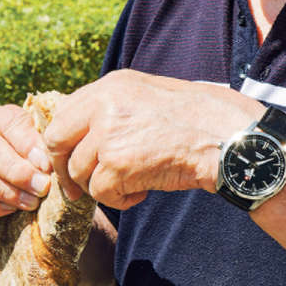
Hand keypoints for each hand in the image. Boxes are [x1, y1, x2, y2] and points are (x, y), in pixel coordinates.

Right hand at [0, 104, 54, 228]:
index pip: (9, 124)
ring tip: (32, 202)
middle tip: (42, 187)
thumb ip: (42, 146)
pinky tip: (12, 209)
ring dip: (7, 193)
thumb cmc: (30, 155)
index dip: (28, 146)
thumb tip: (44, 165)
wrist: (12, 178)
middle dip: (19, 173)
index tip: (47, 166)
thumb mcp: (38, 140)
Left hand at [42, 71, 258, 209]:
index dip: (60, 144)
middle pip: (57, 143)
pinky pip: (100, 192)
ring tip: (131, 184)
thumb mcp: (146, 96)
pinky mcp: (119, 164)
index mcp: (110, 85)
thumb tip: (79, 135)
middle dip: (64, 170)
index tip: (66, 162)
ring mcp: (109, 134)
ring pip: (79, 172)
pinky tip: (141, 193)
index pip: (62, 115)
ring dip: (101, 187)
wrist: (228, 137)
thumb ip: (111, 109)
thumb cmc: (195, 120)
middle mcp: (103, 104)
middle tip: (76, 189)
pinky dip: (119, 200)